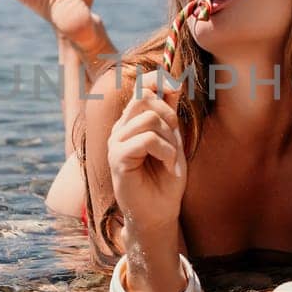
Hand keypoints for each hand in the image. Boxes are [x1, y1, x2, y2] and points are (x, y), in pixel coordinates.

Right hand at [107, 69, 187, 232]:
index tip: (176, 85)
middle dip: (168, 113)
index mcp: (132, 122)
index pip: (139, 87)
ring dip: (170, 139)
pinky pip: (147, 139)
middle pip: (143, 97)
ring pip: (149, 118)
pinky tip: (167, 166)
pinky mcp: (117, 158)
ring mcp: (116, 142)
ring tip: (171, 158)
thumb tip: (174, 82)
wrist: (159, 212)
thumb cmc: (166, 179)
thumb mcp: (173, 140)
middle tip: (175, 137)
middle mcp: (120, 128)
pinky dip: (165, 152)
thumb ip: (170, 114)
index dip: (157, 79)